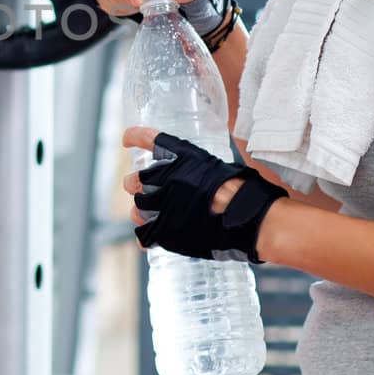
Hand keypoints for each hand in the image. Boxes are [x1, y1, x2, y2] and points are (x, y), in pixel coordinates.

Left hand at [122, 128, 286, 261]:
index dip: (134, 137)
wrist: (247, 217)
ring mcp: (164, 205)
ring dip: (141, 211)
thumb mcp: (221, 168)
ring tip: (148, 215)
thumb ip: (200, 170)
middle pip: (135, 181)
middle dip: (134, 185)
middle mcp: (168, 178)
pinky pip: (144, 234)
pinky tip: (148, 237)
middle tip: (137, 189)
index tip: (126, 139)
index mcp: (182, 158)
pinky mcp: (166, 231)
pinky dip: (145, 236)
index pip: (149, 139)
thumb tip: (195, 177)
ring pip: (137, 207)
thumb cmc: (243, 191)